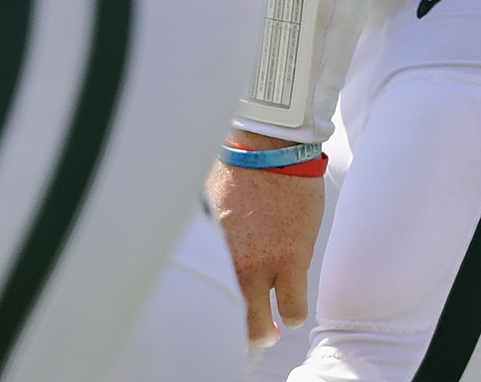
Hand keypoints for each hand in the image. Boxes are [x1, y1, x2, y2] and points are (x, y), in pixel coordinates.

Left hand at [206, 145, 323, 347]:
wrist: (271, 149)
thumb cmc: (238, 167)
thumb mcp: (208, 202)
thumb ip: (206, 230)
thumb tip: (188, 230)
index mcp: (206, 245)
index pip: (198, 291)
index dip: (210, 308)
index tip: (218, 312)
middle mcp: (228, 261)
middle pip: (227, 319)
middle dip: (240, 331)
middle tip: (254, 329)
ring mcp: (260, 265)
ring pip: (260, 326)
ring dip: (269, 329)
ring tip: (274, 323)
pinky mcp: (291, 261)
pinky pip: (292, 309)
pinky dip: (292, 313)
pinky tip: (291, 305)